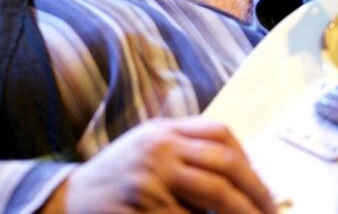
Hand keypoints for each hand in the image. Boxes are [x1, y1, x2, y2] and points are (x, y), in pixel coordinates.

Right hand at [41, 116, 275, 213]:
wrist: (67, 201)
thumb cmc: (115, 180)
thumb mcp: (147, 150)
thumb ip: (185, 152)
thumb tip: (239, 176)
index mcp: (164, 131)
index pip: (220, 134)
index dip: (248, 161)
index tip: (262, 187)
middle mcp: (159, 148)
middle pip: (224, 163)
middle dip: (255, 192)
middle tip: (270, 212)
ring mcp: (151, 177)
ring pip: (213, 193)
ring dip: (241, 212)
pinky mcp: (146, 205)